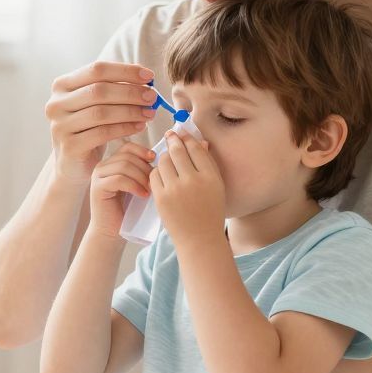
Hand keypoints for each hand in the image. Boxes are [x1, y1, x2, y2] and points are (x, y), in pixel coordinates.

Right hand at [46, 62, 159, 183]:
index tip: (149, 77)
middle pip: (99, 91)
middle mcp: (56, 103)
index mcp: (62, 85)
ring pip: (101, 112)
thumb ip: (114, 88)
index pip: (97, 70)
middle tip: (152, 97)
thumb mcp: (96, 104)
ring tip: (149, 112)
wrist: (73, 165)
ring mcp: (60, 125)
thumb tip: (146, 79)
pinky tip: (139, 126)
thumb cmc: (89, 129)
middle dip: (130, 92)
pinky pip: (102, 133)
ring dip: (130, 111)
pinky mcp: (69, 146)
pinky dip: (125, 128)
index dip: (125, 71)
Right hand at [88, 141, 157, 238]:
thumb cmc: (128, 211)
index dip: (143, 151)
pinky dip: (134, 186)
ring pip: (124, 166)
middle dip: (144, 168)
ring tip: (150, 190)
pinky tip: (143, 195)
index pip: (128, 147)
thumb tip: (158, 157)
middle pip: (127, 156)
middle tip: (154, 182)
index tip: (155, 159)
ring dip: (141, 177)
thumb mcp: (138, 185)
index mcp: (112, 162)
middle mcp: (102, 166)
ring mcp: (98, 176)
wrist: (112, 231)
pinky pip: (119, 179)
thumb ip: (142, 171)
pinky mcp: (97, 188)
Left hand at [151, 129, 224, 247]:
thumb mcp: (216, 187)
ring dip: (164, 157)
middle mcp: (193, 180)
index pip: (196, 149)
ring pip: (164, 161)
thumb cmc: (210, 212)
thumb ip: (208, 164)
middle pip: (178, 151)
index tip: (182, 133)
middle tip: (170, 136)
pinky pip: (154, 175)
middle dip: (173, 140)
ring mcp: (175, 189)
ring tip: (167, 159)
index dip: (187, 138)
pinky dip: (157, 172)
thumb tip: (200, 141)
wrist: (199, 239)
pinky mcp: (161, 198)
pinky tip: (162, 173)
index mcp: (210, 177)